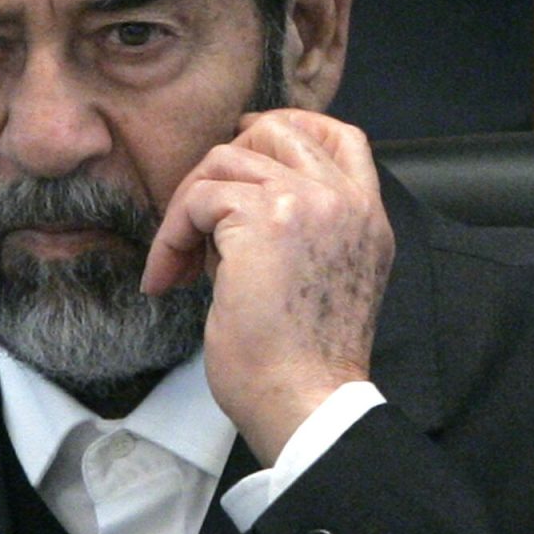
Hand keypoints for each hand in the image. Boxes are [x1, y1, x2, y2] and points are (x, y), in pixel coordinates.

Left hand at [142, 110, 393, 464]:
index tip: (242, 152)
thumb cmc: (302, 363)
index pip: (339, 136)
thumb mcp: (324, 281)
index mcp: (367, 218)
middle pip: (277, 130)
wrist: (305, 403)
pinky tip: (167, 278)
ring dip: (188, 209)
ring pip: (226, 161)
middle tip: (196, 217)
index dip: (283, 132)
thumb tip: (235, 202)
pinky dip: (171, 236)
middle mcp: (346, 202)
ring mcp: (309, 203)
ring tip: (179, 263)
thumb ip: (304, 233)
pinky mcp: (265, 218)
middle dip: (223, 165)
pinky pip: (198, 198)